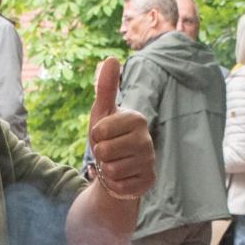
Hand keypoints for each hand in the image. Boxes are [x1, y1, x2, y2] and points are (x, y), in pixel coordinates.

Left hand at [86, 57, 154, 199]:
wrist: (117, 168)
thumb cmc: (108, 137)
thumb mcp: (102, 112)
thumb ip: (106, 87)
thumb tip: (111, 58)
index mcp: (136, 119)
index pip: (99, 131)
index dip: (95, 136)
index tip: (104, 135)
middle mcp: (147, 140)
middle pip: (104, 152)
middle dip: (100, 155)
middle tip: (109, 152)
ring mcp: (150, 162)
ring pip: (112, 171)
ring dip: (107, 170)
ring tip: (115, 164)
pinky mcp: (148, 182)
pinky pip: (120, 187)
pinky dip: (115, 185)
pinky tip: (122, 177)